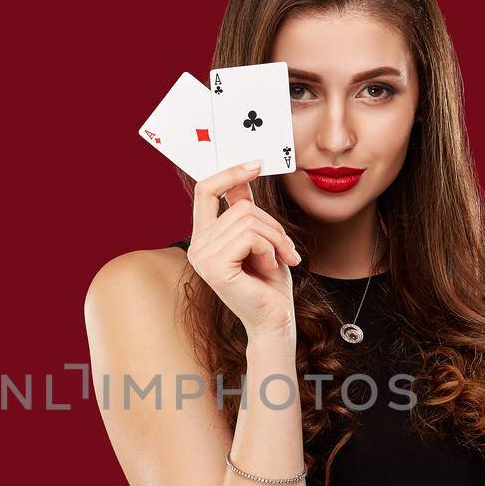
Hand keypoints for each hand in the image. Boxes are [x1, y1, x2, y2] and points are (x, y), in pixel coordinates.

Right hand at [188, 160, 301, 340]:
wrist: (274, 321)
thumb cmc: (270, 285)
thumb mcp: (261, 239)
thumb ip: (245, 211)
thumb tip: (243, 178)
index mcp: (203, 238)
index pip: (205, 190)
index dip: (229, 173)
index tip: (255, 164)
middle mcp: (197, 246)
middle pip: (239, 206)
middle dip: (272, 224)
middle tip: (287, 249)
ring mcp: (203, 257)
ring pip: (249, 219)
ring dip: (275, 238)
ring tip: (280, 260)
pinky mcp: (216, 268)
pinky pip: (250, 237)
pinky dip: (270, 249)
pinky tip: (270, 268)